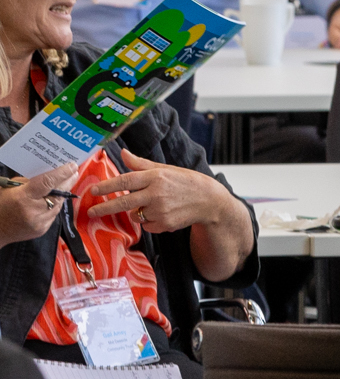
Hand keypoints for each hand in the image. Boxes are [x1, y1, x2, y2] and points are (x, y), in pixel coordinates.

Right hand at [0, 159, 80, 246]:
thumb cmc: (0, 205)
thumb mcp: (9, 188)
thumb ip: (29, 182)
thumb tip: (50, 175)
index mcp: (23, 198)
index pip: (47, 183)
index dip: (62, 173)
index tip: (72, 166)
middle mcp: (34, 211)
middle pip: (58, 194)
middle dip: (67, 182)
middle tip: (74, 172)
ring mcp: (39, 223)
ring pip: (58, 204)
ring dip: (62, 194)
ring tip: (65, 183)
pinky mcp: (42, 230)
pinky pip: (53, 214)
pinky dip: (54, 205)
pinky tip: (54, 199)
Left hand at [84, 152, 231, 235]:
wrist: (209, 200)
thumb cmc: (185, 182)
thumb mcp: (165, 169)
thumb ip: (141, 164)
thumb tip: (122, 153)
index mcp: (156, 177)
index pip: (125, 181)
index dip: (107, 186)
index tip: (93, 191)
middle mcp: (156, 194)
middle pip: (123, 203)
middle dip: (104, 208)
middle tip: (91, 212)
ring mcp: (161, 210)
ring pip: (135, 215)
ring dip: (137, 212)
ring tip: (153, 205)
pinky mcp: (165, 224)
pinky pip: (147, 225)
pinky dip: (150, 221)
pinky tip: (163, 213)